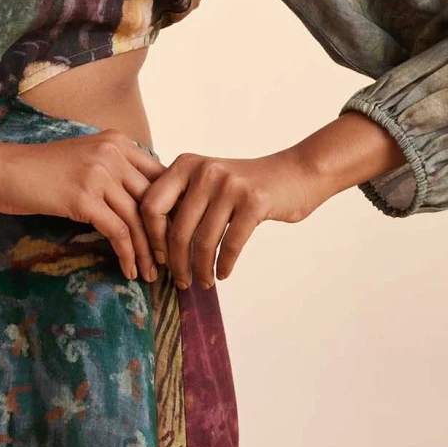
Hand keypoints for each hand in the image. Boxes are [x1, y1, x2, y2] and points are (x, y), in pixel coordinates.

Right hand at [0, 130, 167, 283]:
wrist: (1, 169)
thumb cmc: (39, 170)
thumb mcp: (83, 159)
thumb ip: (113, 171)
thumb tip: (142, 203)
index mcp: (117, 141)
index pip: (160, 176)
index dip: (171, 208)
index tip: (174, 235)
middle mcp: (113, 152)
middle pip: (154, 200)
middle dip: (164, 234)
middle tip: (168, 261)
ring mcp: (98, 173)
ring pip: (138, 220)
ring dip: (148, 252)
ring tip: (150, 274)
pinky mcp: (83, 197)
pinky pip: (118, 232)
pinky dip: (127, 255)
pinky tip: (129, 270)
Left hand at [138, 149, 327, 289]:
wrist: (296, 172)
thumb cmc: (247, 184)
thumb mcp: (209, 179)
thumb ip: (183, 198)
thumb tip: (156, 242)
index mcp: (186, 164)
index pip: (151, 205)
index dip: (152, 237)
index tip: (160, 259)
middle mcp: (204, 171)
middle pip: (176, 228)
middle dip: (176, 263)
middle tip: (181, 281)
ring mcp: (229, 185)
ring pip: (203, 241)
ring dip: (201, 269)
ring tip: (204, 282)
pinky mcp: (254, 201)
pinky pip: (230, 244)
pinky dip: (224, 265)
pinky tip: (222, 273)